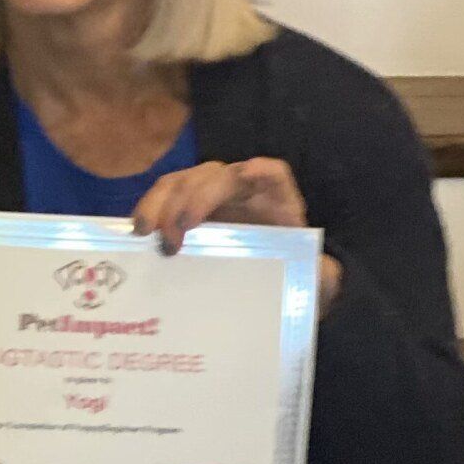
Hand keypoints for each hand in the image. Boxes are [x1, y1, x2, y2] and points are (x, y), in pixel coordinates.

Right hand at [132, 158, 341, 312]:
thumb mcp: (313, 282)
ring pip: (182, 182)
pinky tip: (137, 233)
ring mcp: (210, 201)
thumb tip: (326, 276)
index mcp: (278, 203)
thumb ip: (323, 278)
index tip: (245, 177)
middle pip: (216, 176)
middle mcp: (242, 193)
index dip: (257, 171)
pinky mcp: (186, 214)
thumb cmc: (293, 282)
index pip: (272, 174)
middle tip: (173, 233)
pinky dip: (149, 210)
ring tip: (145, 230)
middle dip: (192, 198)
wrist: (268, 291)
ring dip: (161, 201)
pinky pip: (164, 201)